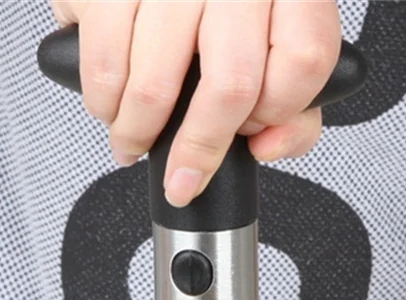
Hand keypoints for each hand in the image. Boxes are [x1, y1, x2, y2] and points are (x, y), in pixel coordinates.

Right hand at [52, 0, 340, 205]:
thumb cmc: (224, 8)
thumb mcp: (276, 45)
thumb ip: (294, 109)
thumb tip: (267, 147)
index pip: (303, 59)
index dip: (277, 110)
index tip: (251, 131)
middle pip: (230, 84)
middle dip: (199, 149)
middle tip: (182, 177)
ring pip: (156, 83)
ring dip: (138, 133)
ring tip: (133, 143)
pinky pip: (104, 62)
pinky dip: (102, 102)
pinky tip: (110, 108)